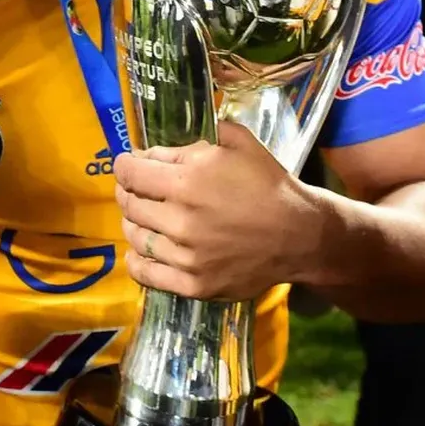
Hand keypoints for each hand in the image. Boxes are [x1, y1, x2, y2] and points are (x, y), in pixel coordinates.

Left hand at [114, 121, 323, 299]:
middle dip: (128, 191)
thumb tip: (155, 151)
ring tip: (143, 217)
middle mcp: (180, 220)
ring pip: (135, 236)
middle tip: (137, 189)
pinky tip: (142, 250)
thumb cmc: (268, 184)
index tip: (128, 164)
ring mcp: (185, 256)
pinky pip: (145, 273)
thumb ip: (193, 141)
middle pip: (129, 204)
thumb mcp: (237, 143)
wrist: (300, 235)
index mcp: (187, 182)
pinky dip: (137, 259)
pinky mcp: (193, 284)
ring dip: (133, 222)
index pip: (130, 172)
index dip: (124, 164)